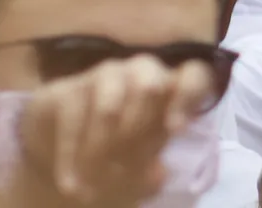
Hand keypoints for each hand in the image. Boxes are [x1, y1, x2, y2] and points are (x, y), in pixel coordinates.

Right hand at [17, 54, 214, 203]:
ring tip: (91, 189)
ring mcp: (104, 76)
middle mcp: (140, 73)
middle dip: (139, 130)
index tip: (176, 129)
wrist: (68, 149)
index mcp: (170, 90)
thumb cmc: (119, 149)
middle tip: (124, 168)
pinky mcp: (69, 89)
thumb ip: (154, 169)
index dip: (188, 96)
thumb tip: (158, 175)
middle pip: (151, 83)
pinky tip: (70, 184)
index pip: (193, 76)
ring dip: (101, 151)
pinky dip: (71, 158)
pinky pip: (73, 121)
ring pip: (109, 108)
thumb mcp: (141, 162)